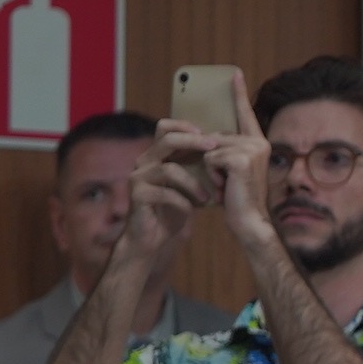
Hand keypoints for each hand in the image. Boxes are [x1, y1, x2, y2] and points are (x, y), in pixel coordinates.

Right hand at [113, 127, 214, 268]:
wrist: (152, 237)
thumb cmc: (174, 209)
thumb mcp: (188, 185)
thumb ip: (197, 168)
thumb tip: (225, 152)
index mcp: (155, 156)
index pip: (164, 128)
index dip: (184, 126)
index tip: (208, 135)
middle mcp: (144, 162)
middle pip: (167, 140)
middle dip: (192, 142)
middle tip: (214, 149)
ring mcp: (138, 178)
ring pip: (169, 169)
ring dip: (193, 182)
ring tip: (208, 198)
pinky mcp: (137, 196)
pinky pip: (164, 193)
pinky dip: (182, 201)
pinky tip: (192, 210)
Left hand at [205, 68, 276, 247]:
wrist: (250, 222)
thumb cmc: (238, 200)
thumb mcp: (231, 170)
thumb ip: (226, 150)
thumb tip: (206, 135)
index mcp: (258, 143)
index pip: (245, 113)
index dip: (238, 93)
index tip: (232, 73)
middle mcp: (258, 143)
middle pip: (216, 136)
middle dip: (213, 158)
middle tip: (228, 181)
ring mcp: (251, 149)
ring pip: (211, 146)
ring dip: (212, 168)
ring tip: (227, 185)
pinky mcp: (240, 159)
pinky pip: (210, 157)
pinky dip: (212, 174)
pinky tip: (225, 186)